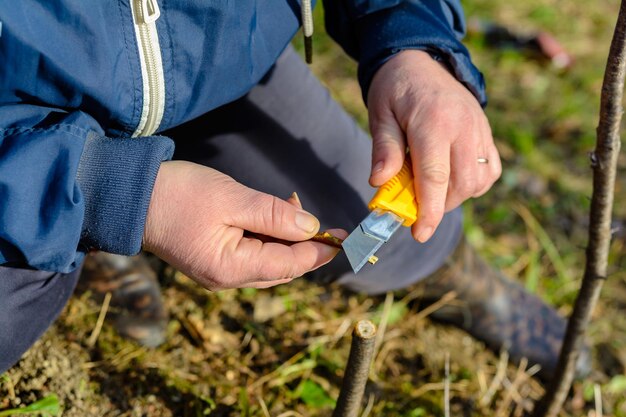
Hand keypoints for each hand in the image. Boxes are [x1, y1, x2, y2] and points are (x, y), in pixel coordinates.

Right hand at [143, 161, 345, 289]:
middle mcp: (226, 278)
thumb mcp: (232, 199)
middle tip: (318, 218)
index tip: (345, 239)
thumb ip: (273, 216)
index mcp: (231, 268)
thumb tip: (311, 229)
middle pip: (282, 268)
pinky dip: (268, 236)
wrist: (131, 196)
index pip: (289, 266)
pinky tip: (272, 214)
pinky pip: (252, 253)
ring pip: (268, 261)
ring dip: (286, 238)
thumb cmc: (178, 194)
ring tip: (291, 205)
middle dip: (305, 245)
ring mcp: (219, 271)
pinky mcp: (214, 259)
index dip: (320, 252)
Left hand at [367, 50, 500, 241]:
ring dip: (455, 196)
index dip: (429, 211)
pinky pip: (490, 171)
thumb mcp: (380, 114)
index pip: (435, 177)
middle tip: (415, 203)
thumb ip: (384, 149)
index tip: (419, 234)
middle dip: (439, 205)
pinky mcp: (487, 133)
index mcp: (434, 122)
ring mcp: (480, 130)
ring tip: (431, 186)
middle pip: (461, 184)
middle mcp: (464, 127)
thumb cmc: (395, 90)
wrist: (422, 61)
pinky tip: (451, 177)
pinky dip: (473, 184)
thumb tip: (379, 182)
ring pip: (478, 181)